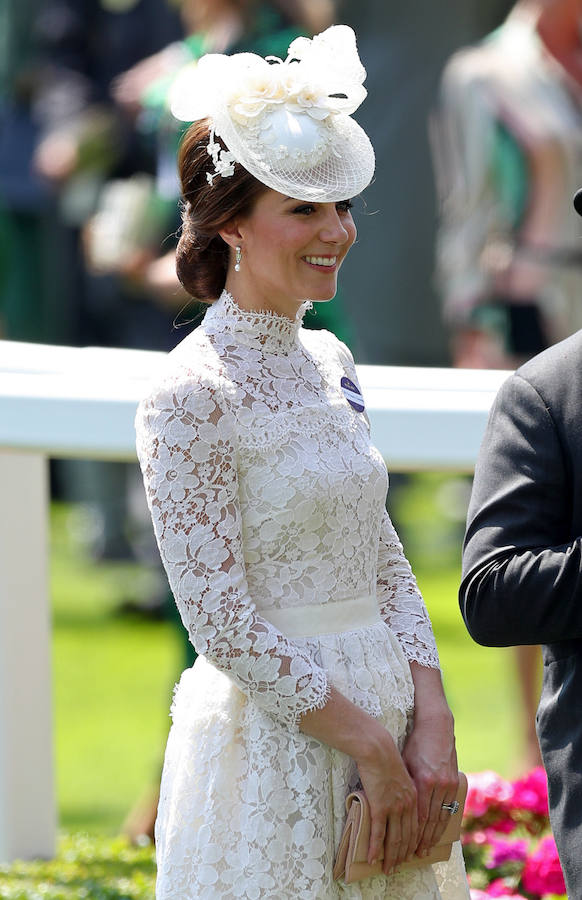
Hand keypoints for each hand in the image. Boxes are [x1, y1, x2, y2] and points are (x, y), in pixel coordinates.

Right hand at [355, 726, 418, 874]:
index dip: (415, 843)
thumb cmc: (386, 757)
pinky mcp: (380, 806)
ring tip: (387, 868)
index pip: (417, 827)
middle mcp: (408, 805)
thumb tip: (397, 796)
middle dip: (403, 855)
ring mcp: (394, 807)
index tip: (412, 855)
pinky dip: (376, 847)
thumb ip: (402, 788)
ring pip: (395, 838)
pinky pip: (378, 832)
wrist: (377, 748)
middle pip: (408, 837)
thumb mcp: (401, 774)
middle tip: (398, 867)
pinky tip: (372, 857)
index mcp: (415, 797)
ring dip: (391, 856)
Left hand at [402, 708, 457, 857]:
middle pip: (429, 821)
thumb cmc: (415, 744)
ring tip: (423, 850)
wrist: (437, 727)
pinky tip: (437, 834)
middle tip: (411, 856)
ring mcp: (449, 785)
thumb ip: (403, 784)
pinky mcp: (455, 783)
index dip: (410, 833)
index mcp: (424, 781)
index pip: (417, 816)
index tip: (402, 847)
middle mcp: (438, 786)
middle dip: (420, 841)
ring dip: (432, 837)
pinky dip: (443, 824)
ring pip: (440, 818)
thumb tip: (392, 805)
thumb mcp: (405, 762)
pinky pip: (449, 809)